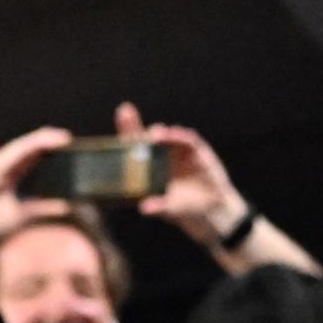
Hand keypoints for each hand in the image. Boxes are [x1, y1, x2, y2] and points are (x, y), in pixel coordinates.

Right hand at [0, 125, 70, 258]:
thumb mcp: (21, 215)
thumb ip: (42, 208)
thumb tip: (66, 207)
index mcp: (7, 174)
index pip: (31, 157)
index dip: (49, 152)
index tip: (70, 150)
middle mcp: (1, 164)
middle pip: (30, 147)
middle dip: (51, 143)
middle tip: (72, 142)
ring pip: (27, 143)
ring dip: (47, 139)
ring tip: (66, 138)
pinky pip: (21, 148)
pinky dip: (38, 142)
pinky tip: (54, 140)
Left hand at [117, 102, 240, 240]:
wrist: (211, 208)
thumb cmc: (184, 208)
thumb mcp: (171, 210)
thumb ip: (159, 207)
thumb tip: (144, 208)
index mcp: (145, 170)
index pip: (129, 149)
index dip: (121, 136)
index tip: (111, 124)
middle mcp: (158, 156)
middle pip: (143, 137)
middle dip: (133, 124)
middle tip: (125, 113)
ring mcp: (176, 151)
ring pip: (165, 136)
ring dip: (160, 132)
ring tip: (154, 134)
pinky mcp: (195, 151)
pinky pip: (188, 141)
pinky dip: (181, 137)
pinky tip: (175, 134)